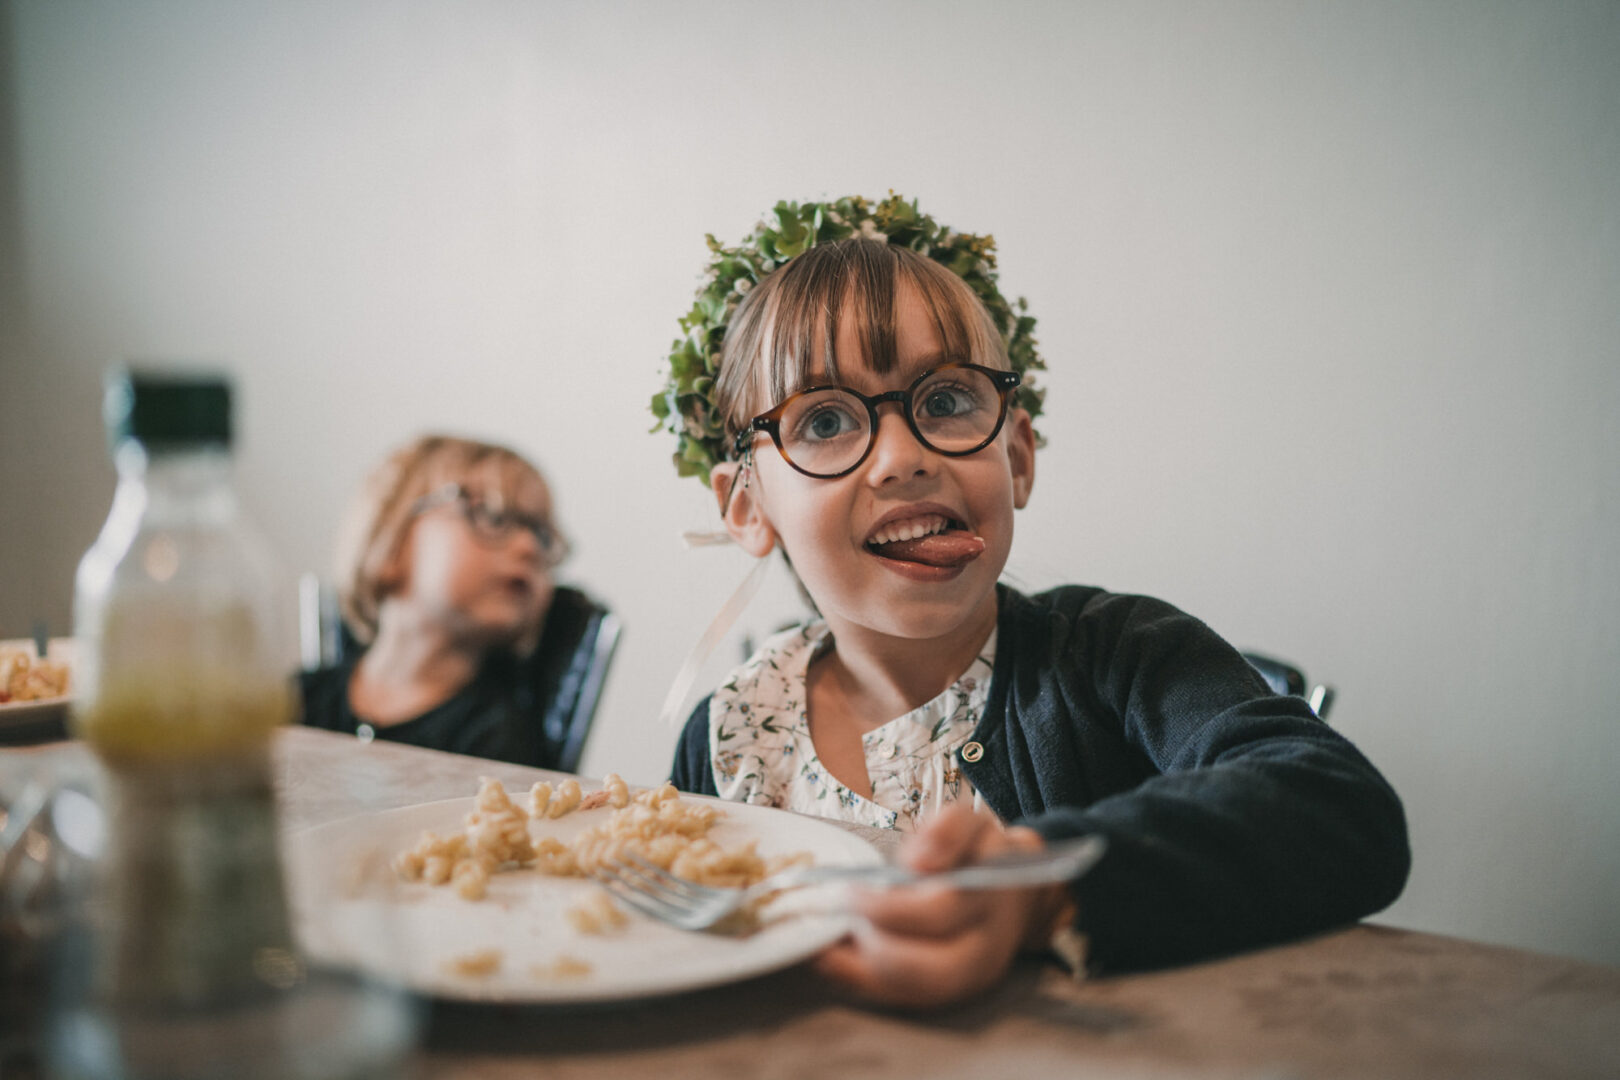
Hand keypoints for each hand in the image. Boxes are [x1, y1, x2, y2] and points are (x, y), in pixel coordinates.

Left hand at [812, 802, 1073, 1008]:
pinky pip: (900, 998)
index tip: (851, 891)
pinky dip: (861, 982)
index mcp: (988, 902)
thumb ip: (948, 830)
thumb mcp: (972, 823)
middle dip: (871, 946)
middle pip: (923, 969)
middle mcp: (983, 951)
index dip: (888, 907)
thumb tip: (920, 860)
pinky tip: (832, 959)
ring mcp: (965, 980)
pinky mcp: (945, 993)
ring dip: (858, 971)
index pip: (938, 913)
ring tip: (822, 945)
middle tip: (836, 920)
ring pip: (908, 992)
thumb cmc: (981, 854)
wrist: (1012, 891)